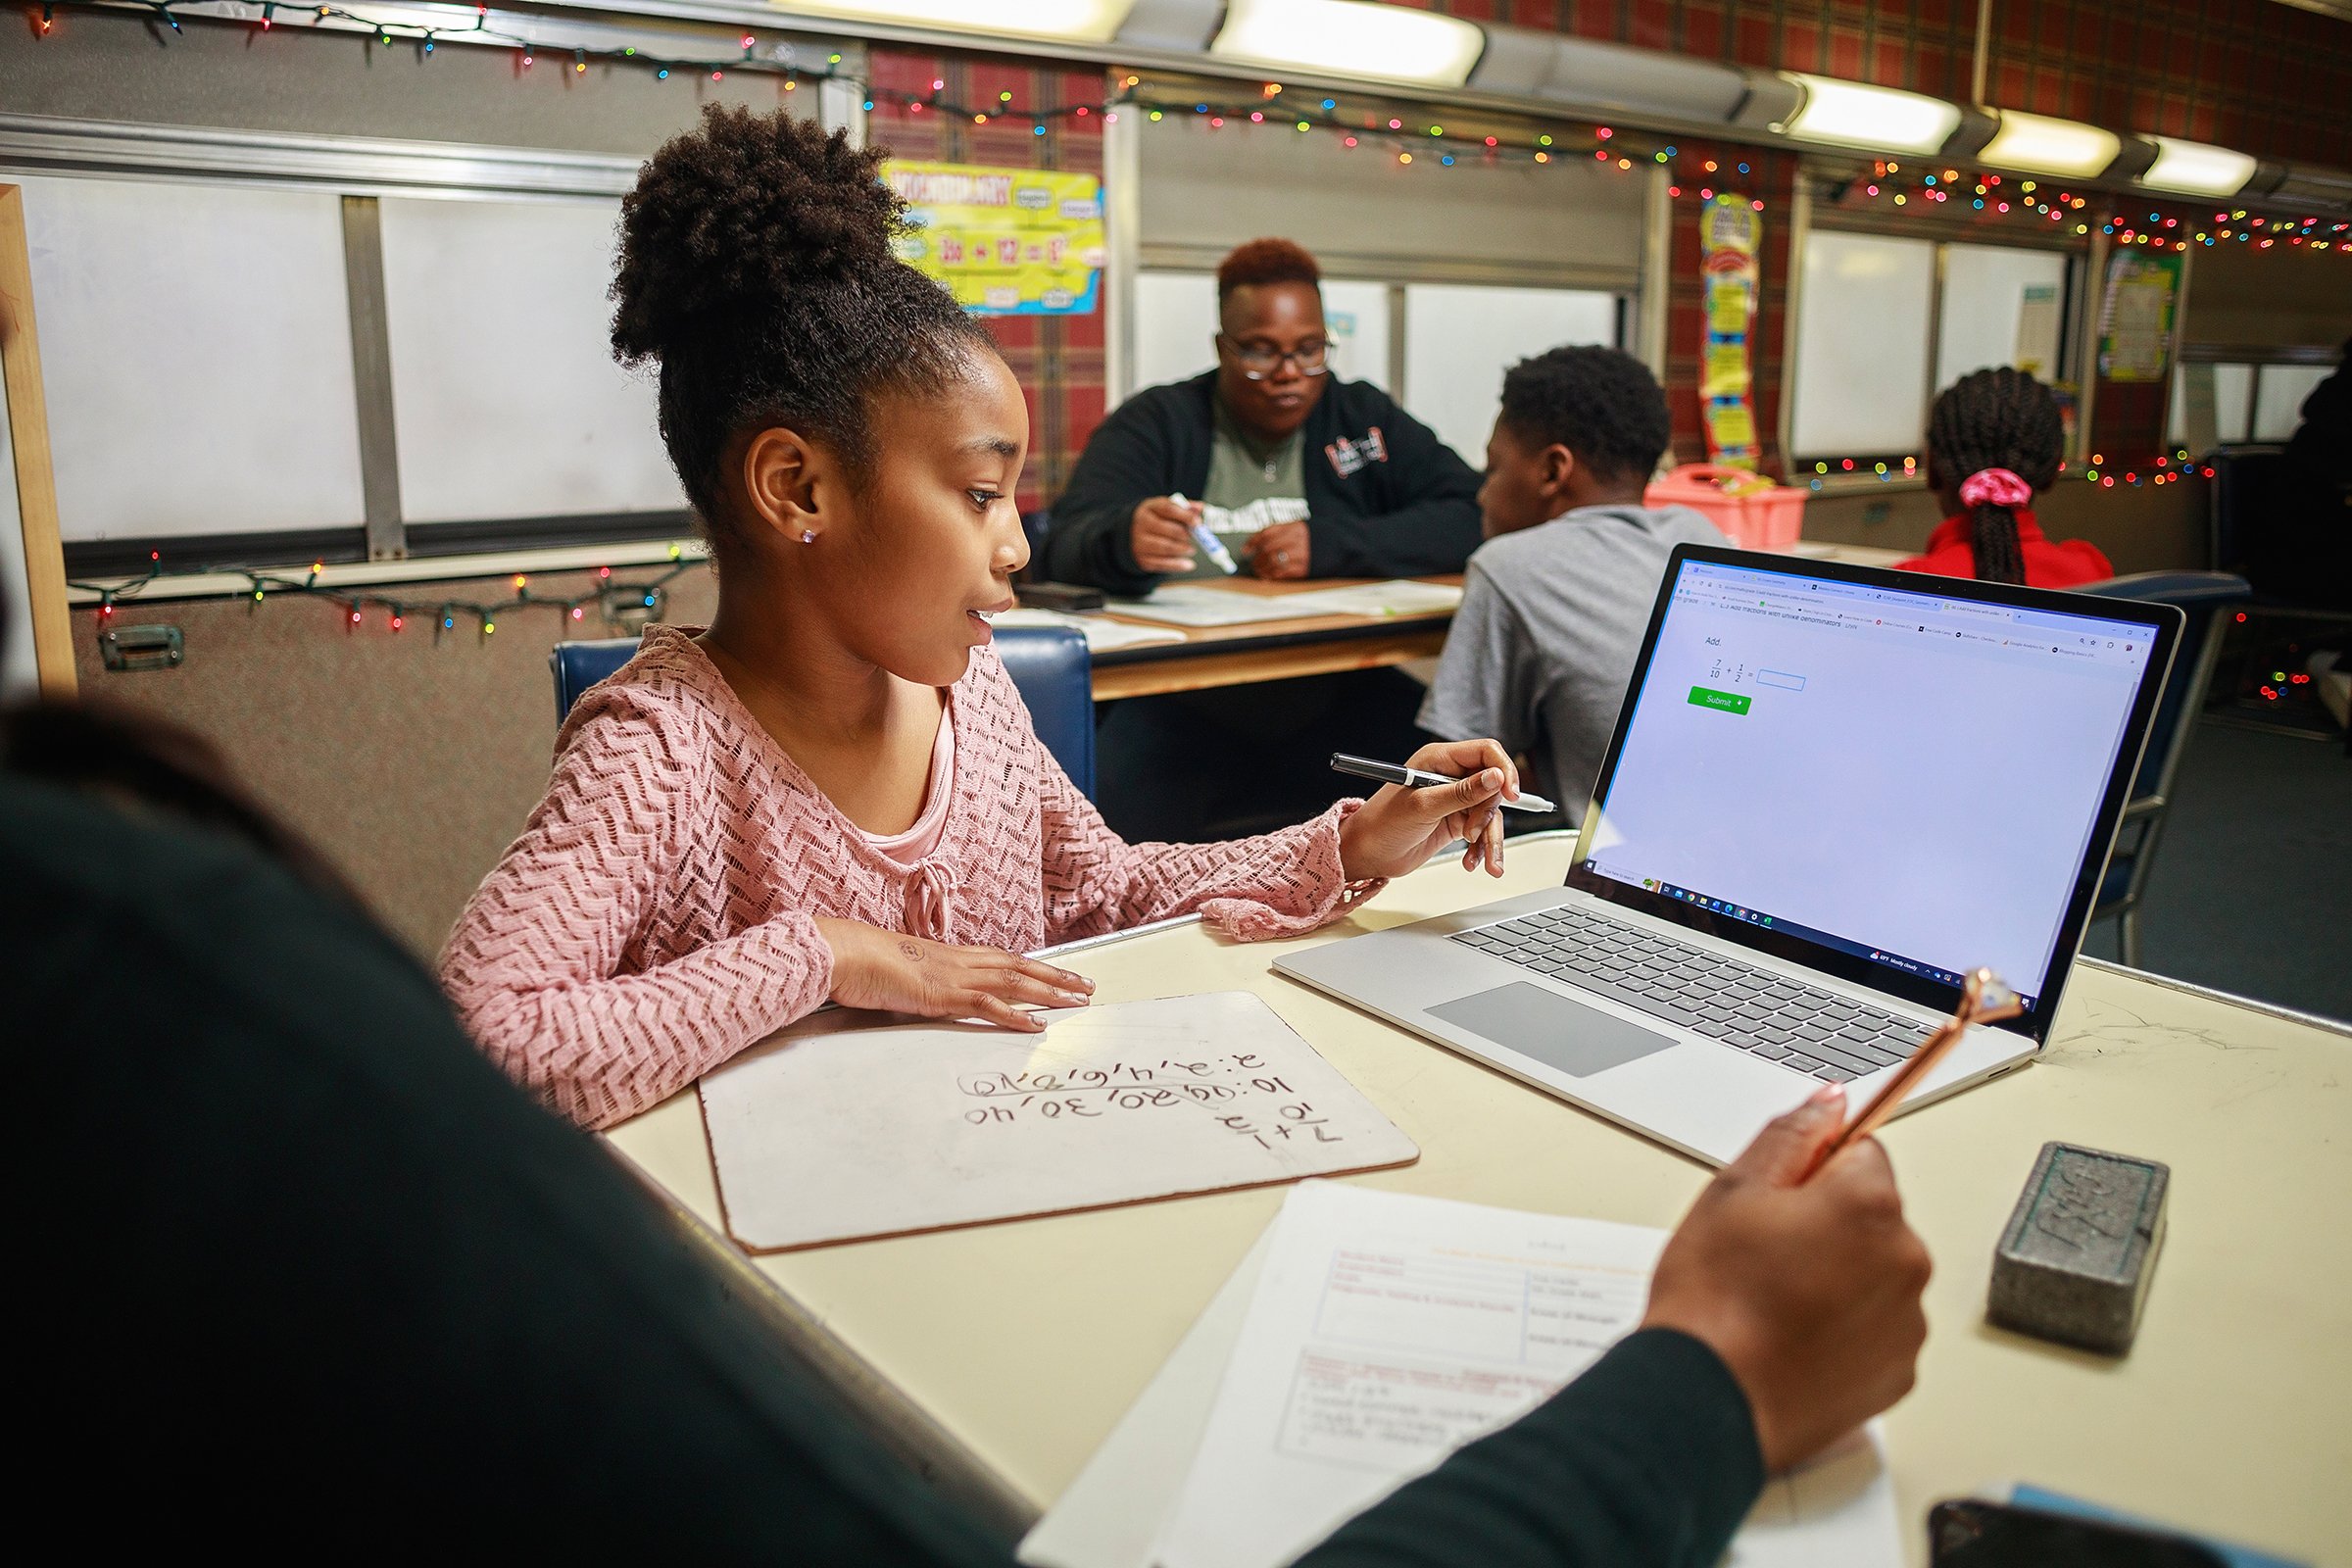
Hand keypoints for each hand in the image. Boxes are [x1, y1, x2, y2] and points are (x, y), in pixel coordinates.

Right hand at [814, 918, 1093, 1032]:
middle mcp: (961, 961)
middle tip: (1087, 987)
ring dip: (1049, 992)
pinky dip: (1015, 1015)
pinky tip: (1037, 1024)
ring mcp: (954, 976)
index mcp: (952, 955)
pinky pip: (988, 1005)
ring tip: (1077, 1002)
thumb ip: (923, 980)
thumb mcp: (903, 972)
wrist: (846, 953)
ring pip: (1014, 982)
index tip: (1060, 974)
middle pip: (1020, 967)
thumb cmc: (866, 962)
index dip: (1036, 967)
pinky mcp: (944, 995)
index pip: (1004, 959)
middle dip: (1057, 977)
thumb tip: (929, 991)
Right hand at [1129, 497, 1199, 574]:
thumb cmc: (1154, 520)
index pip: (1168, 509)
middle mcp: (1141, 525)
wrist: (1130, 535)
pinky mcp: (1142, 560)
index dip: (1185, 515)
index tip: (1198, 522)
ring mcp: (1140, 543)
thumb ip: (1183, 507)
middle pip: (1167, 529)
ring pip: (1165, 547)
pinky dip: (1179, 565)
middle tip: (1196, 537)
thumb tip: (1200, 508)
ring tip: (1191, 549)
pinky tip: (1189, 564)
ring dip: (1183, 549)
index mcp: (1148, 508)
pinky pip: (1163, 564)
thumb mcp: (1164, 508)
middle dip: (1185, 534)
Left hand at [1245, 519, 1310, 579]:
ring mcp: (1302, 554)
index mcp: (1295, 527)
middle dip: (1257, 558)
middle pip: (1268, 548)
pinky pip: (1283, 572)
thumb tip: (1258, 543)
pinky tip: (1268, 576)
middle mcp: (1297, 540)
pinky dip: (1272, 575)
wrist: (1340, 546)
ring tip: (1259, 571)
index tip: (1245, 549)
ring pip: (1273, 561)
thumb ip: (1282, 532)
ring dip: (1262, 568)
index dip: (1253, 542)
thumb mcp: (1301, 528)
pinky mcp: (1305, 568)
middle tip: (1253, 563)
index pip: (1267, 533)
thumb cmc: (1316, 538)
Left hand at [1335, 739, 1518, 881]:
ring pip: (1490, 812)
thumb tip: (1495, 777)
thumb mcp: (1424, 806)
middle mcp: (1449, 776)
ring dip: (1489, 838)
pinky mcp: (1456, 821)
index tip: (1510, 794)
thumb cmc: (1383, 824)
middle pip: (1492, 785)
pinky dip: (1481, 848)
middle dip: (1487, 813)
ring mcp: (1454, 800)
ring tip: (1483, 861)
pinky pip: (1482, 831)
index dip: (1503, 770)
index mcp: (1439, 759)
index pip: (1486, 752)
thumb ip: (1462, 793)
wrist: (1368, 854)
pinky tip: (1472, 862)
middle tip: (1471, 832)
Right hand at [1640, 1085, 1932, 1472]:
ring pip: (1875, 1274)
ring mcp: (1907, 1321)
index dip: (1812, 1171)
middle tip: (1764, 1253)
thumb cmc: (1714, 1299)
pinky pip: (1876, 1329)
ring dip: (1839, 1278)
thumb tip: (1829, 1102)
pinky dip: (1845, 1330)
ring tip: (1775, 1303)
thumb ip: (1791, 1135)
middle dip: (1828, 1225)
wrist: (1708, 1398)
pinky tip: (1794, 1338)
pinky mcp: (1898, 1371)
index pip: (1862, 1152)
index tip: (1779, 1198)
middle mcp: (1905, 1260)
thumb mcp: (1733, 1191)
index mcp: (1869, 1205)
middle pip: (1873, 1216)